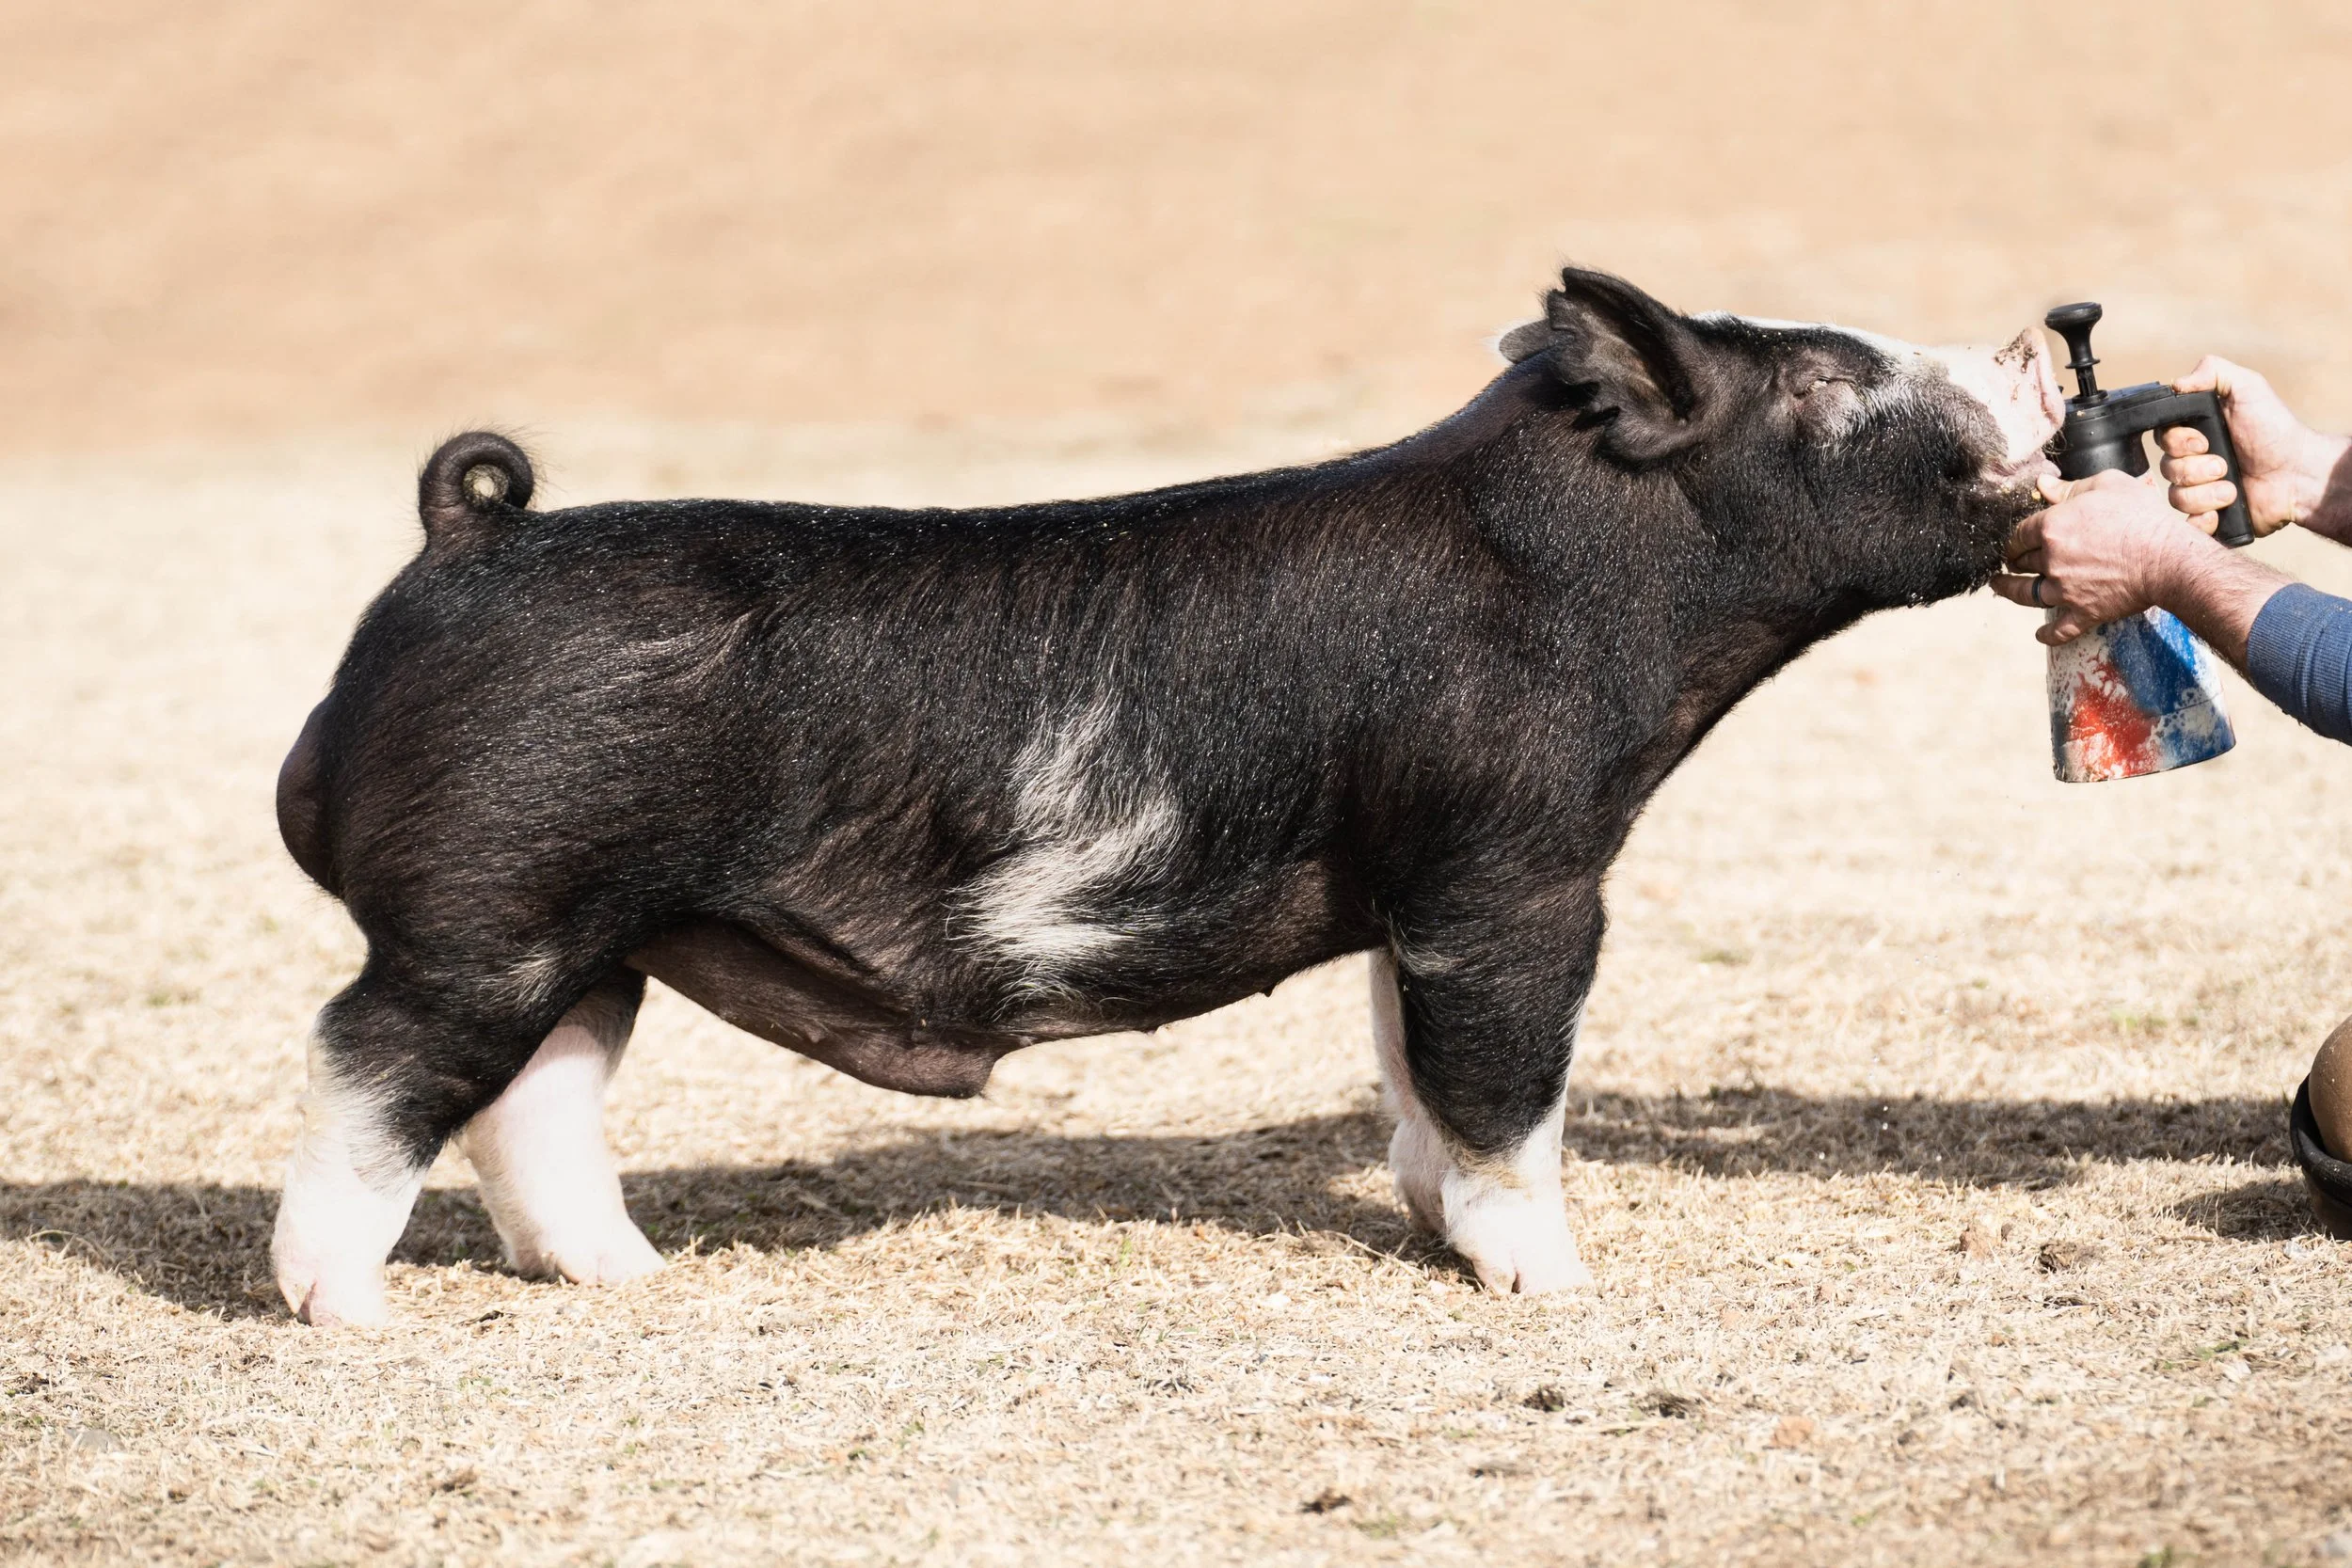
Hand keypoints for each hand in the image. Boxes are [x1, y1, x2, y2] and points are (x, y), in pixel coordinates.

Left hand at [1989, 469, 2218, 644]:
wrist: (2170, 559)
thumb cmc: (2142, 518)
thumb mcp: (2107, 486)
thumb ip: (2069, 488)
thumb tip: (2041, 485)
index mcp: (2053, 528)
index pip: (2019, 533)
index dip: (2015, 537)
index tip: (2015, 540)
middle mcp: (2052, 561)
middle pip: (2022, 561)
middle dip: (2015, 560)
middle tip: (2012, 561)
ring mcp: (2066, 590)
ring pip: (2027, 594)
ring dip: (2010, 590)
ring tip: (2000, 586)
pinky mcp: (2085, 613)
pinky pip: (2060, 629)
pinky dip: (2048, 634)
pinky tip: (2040, 635)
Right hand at [2157, 356, 2349, 537]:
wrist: (2298, 474)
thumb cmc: (2275, 431)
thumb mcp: (2249, 388)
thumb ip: (2213, 371)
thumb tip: (2177, 383)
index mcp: (2195, 433)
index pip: (2161, 438)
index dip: (2177, 442)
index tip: (2203, 441)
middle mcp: (2193, 462)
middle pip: (2165, 468)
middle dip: (2195, 469)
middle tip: (2225, 464)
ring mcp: (2199, 491)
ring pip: (2175, 498)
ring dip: (2205, 494)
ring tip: (2232, 490)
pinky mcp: (2208, 517)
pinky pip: (2185, 525)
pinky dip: (2201, 520)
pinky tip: (2222, 511)